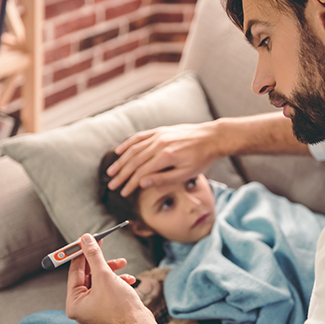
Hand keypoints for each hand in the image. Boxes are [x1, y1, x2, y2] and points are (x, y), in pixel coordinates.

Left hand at [66, 234, 194, 323]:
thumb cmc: (119, 306)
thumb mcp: (104, 275)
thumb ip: (94, 256)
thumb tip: (85, 239)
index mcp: (74, 303)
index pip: (74, 271)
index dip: (80, 253)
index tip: (87, 239)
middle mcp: (82, 306)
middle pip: (88, 274)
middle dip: (100, 260)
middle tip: (103, 243)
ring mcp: (95, 307)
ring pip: (100, 279)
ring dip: (112, 269)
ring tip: (123, 263)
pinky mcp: (108, 306)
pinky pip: (109, 287)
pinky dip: (118, 280)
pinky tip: (129, 279)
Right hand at [106, 122, 221, 196]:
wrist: (213, 137)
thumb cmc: (202, 158)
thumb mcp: (186, 174)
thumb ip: (163, 179)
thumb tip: (142, 183)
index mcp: (166, 157)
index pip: (141, 172)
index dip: (130, 183)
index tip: (123, 193)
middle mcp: (159, 144)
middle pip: (134, 161)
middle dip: (121, 174)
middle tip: (112, 185)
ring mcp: (159, 136)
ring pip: (134, 149)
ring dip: (121, 161)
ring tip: (111, 171)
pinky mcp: (160, 131)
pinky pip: (140, 137)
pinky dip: (128, 144)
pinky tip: (120, 151)